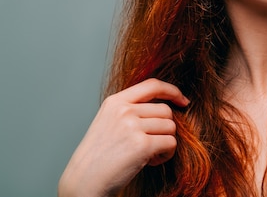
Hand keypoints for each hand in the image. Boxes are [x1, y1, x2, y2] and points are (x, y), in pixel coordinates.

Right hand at [58, 78, 189, 196]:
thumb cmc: (99, 156)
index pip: (152, 85)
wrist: (84, 180)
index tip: (182, 100)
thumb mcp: (109, 121)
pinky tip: (151, 161)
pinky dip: (166, 154)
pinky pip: (170, 143)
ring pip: (170, 127)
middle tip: (151, 144)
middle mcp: (124, 110)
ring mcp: (132, 126)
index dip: (172, 91)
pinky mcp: (142, 145)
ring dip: (166, 142)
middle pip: (165, 111)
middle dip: (164, 128)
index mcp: (115, 101)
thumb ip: (131, 109)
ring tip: (150, 154)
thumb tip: (165, 108)